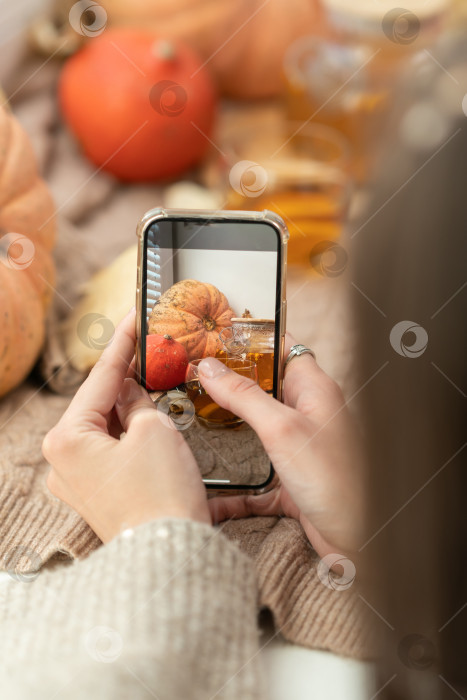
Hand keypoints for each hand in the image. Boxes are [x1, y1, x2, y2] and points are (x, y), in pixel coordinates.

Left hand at [42, 309, 209, 542]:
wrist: (170, 554)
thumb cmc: (160, 495)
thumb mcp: (154, 431)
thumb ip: (138, 400)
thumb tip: (130, 391)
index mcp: (67, 439)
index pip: (100, 378)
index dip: (123, 344)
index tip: (134, 317)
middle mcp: (62, 461)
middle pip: (99, 402)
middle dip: (127, 377)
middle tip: (151, 348)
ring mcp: (77, 480)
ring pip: (106, 426)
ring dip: (130, 405)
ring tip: (156, 380)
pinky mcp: (97, 492)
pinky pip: (111, 449)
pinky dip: (130, 431)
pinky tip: (150, 417)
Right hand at [199, 335, 363, 559]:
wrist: (361, 538)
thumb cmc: (335, 479)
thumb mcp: (282, 428)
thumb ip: (244, 396)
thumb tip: (210, 368)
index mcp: (314, 389)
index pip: (283, 348)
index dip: (254, 338)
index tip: (219, 335)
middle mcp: (308, 414)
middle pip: (265, 387)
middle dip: (232, 383)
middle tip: (194, 377)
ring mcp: (299, 447)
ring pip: (257, 429)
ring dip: (229, 428)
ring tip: (193, 420)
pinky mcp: (292, 480)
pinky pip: (256, 479)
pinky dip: (234, 486)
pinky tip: (211, 495)